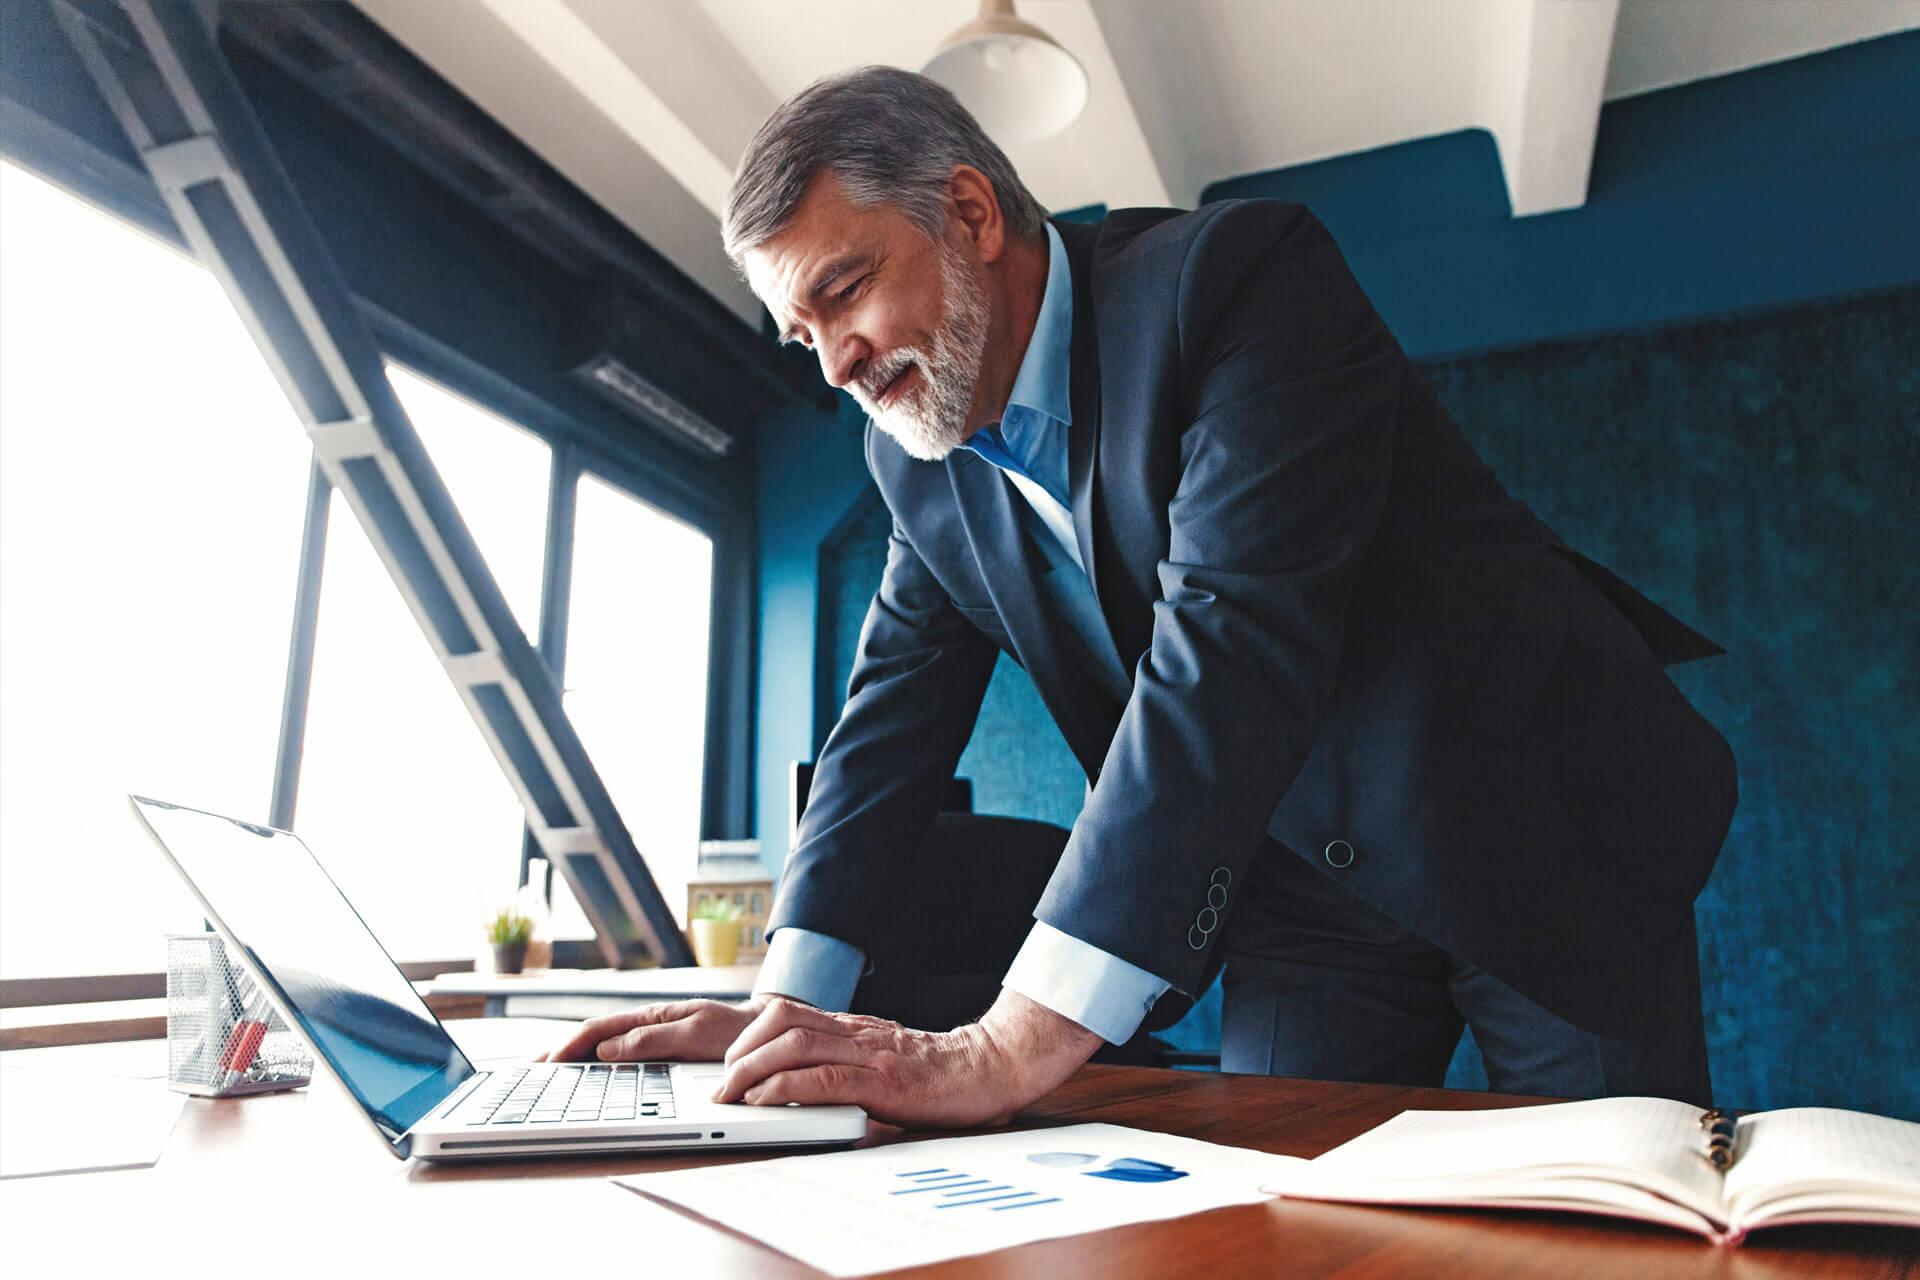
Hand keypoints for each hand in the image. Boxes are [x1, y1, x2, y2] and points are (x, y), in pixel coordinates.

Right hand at [534, 995, 775, 1062]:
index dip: (571, 1044)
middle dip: (561, 1051)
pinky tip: (583, 1073)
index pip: (601, 1028)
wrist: (765, 1030)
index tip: (549, 1061)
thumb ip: (653, 1039)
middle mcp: (648, 1024)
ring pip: (603, 1046)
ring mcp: (652, 1037)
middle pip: (594, 1036)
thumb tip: (608, 1049)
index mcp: (652, 1016)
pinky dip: (594, 1062)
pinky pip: (619, 1056)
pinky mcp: (659, 1051)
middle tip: (531, 1071)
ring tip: (546, 1073)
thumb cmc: (735, 1031)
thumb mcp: (697, 1032)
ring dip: (573, 1057)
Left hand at [713, 990, 1102, 1127]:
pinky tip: (766, 1103)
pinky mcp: (882, 1080)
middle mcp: (854, 1032)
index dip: (745, 1034)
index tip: (724, 1063)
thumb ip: (844, 1064)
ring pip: (791, 1044)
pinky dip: (784, 1088)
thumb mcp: (881, 1059)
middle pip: (777, 1020)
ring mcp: (868, 1052)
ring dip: (750, 1070)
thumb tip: (794, 1088)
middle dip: (737, 1050)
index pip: (784, 1013)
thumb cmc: (936, 1073)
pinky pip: (822, 1078)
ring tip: (732, 1096)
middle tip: (720, 1084)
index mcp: (851, 1027)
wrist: (989, 1068)